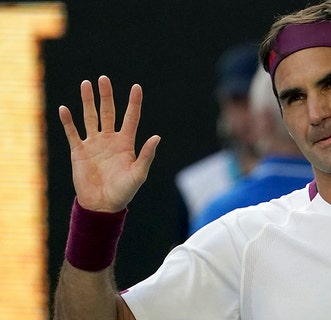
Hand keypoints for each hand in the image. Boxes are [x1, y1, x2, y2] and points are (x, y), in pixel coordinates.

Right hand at [58, 75, 160, 211]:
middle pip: (108, 112)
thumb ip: (146, 155)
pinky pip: (73, 133)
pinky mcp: (78, 152)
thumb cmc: (124, 191)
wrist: (102, 205)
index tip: (136, 87)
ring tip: (85, 84)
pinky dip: (68, 121)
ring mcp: (94, 144)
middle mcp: (110, 139)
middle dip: (106, 96)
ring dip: (87, 101)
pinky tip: (64, 109)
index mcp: (126, 143)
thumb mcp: (139, 174)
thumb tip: (157, 137)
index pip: (131, 117)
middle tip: (103, 79)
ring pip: (90, 117)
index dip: (134, 103)